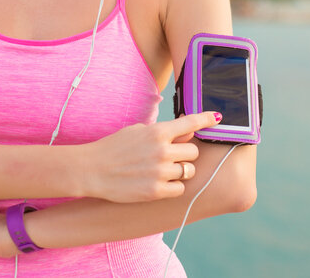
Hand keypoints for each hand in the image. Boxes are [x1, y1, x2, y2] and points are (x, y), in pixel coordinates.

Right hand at [82, 111, 220, 201]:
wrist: (91, 170)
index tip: (218, 118)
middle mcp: (162, 151)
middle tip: (172, 156)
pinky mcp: (155, 191)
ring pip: (189, 171)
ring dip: (181, 171)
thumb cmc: (114, 147)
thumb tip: (187, 132)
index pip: (191, 123)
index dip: (207, 119)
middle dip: (186, 154)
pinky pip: (179, 189)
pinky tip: (161, 183)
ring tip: (164, 170)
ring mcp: (159, 172)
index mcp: (157, 132)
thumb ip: (164, 132)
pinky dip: (174, 186)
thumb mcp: (138, 131)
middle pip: (193, 151)